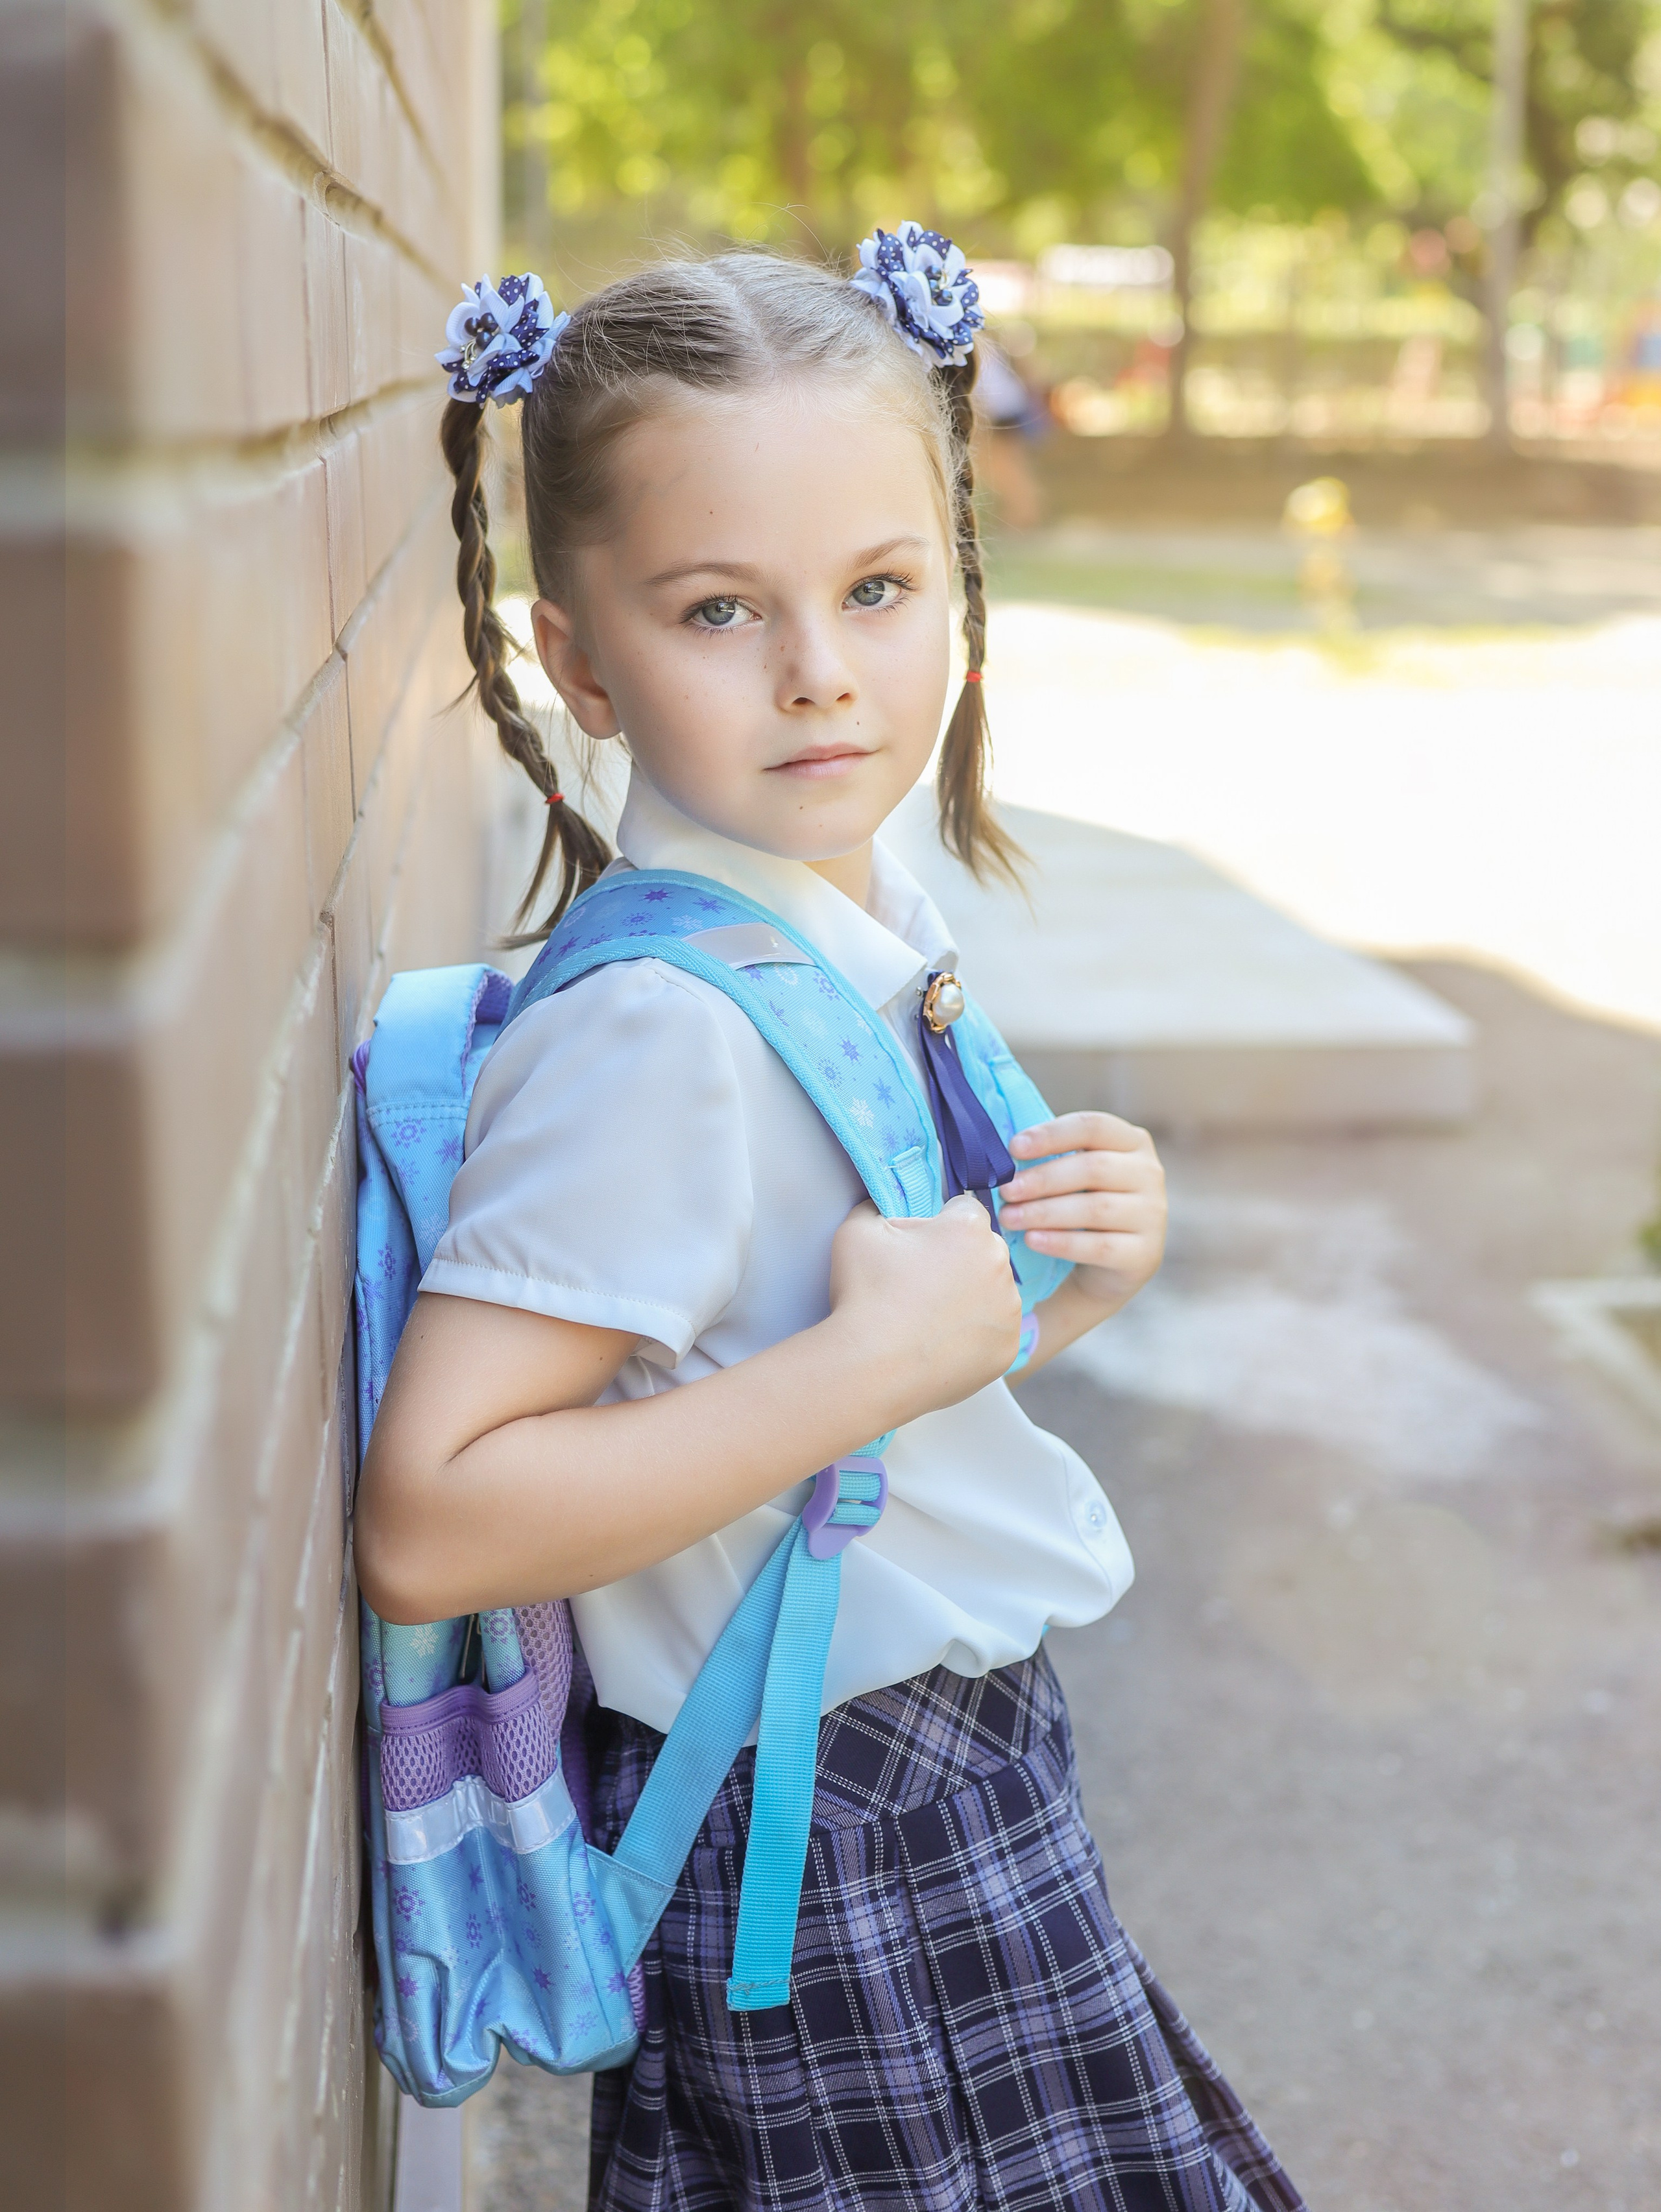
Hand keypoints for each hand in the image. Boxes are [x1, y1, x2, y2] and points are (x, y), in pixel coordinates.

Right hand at [828, 1195, 1021, 1424]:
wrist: (872, 1368)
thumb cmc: (866, 1295)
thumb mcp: (858, 1230)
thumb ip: (876, 1207)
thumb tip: (881, 1205)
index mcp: (969, 1229)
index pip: (964, 1209)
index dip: (939, 1224)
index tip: (920, 1246)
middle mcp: (1000, 1264)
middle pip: (982, 1250)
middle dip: (958, 1259)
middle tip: (920, 1284)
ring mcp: (1008, 1310)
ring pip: (992, 1292)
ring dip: (970, 1297)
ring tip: (929, 1318)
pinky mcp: (1007, 1348)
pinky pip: (994, 1331)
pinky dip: (974, 1335)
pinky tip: (942, 1342)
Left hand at [998, 1113, 1165, 1318]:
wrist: (1107, 1267)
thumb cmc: (1081, 1208)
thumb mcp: (1073, 1176)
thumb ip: (1051, 1157)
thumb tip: (997, 1151)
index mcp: (1132, 1141)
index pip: (1093, 1126)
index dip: (1052, 1134)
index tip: (1013, 1148)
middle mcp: (1150, 1173)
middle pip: (1093, 1168)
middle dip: (1043, 1179)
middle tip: (1006, 1190)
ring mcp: (1153, 1215)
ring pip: (1095, 1208)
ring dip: (1045, 1212)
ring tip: (1009, 1218)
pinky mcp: (1145, 1253)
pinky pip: (1100, 1246)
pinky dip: (1062, 1242)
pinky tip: (1032, 1240)